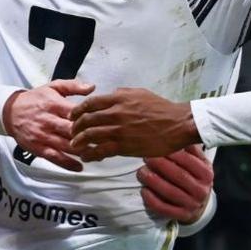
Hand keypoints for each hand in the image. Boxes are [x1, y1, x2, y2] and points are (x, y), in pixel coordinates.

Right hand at [2, 79, 94, 171]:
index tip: (103, 122)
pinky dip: (67, 164)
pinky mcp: (37, 148)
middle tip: (106, 141)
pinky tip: (79, 167)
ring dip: (82, 151)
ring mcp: (43, 136)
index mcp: (54, 105)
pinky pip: (54, 158)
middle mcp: (48, 121)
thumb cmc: (36, 99)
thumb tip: (93, 87)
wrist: (10, 112)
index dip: (90, 118)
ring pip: (65, 146)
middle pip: (71, 131)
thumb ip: (73, 86)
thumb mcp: (53, 87)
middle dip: (89, 137)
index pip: (75, 113)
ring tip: (99, 154)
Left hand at [69, 87, 197, 159]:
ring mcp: (119, 130)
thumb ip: (123, 94)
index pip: (90, 103)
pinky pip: (100, 150)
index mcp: (119, 98)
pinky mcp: (123, 145)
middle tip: (73, 132)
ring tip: (76, 145)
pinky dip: (91, 154)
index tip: (73, 116)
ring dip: (79, 141)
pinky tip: (88, 157)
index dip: (78, 110)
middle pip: (86, 120)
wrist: (177, 124)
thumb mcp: (141, 93)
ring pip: (90, 135)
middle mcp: (116, 113)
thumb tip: (111, 94)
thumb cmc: (162, 108)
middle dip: (75, 127)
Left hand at [138, 146, 213, 223]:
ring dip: (153, 181)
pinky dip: (152, 199)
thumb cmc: (195, 177)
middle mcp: (202, 190)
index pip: (188, 161)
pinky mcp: (182, 216)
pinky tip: (143, 190)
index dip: (171, 153)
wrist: (200, 205)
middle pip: (178, 176)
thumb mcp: (199, 163)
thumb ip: (191, 149)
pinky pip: (164, 208)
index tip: (157, 145)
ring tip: (141, 172)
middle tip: (145, 157)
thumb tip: (179, 130)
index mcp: (206, 173)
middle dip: (160, 165)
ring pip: (169, 192)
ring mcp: (192, 204)